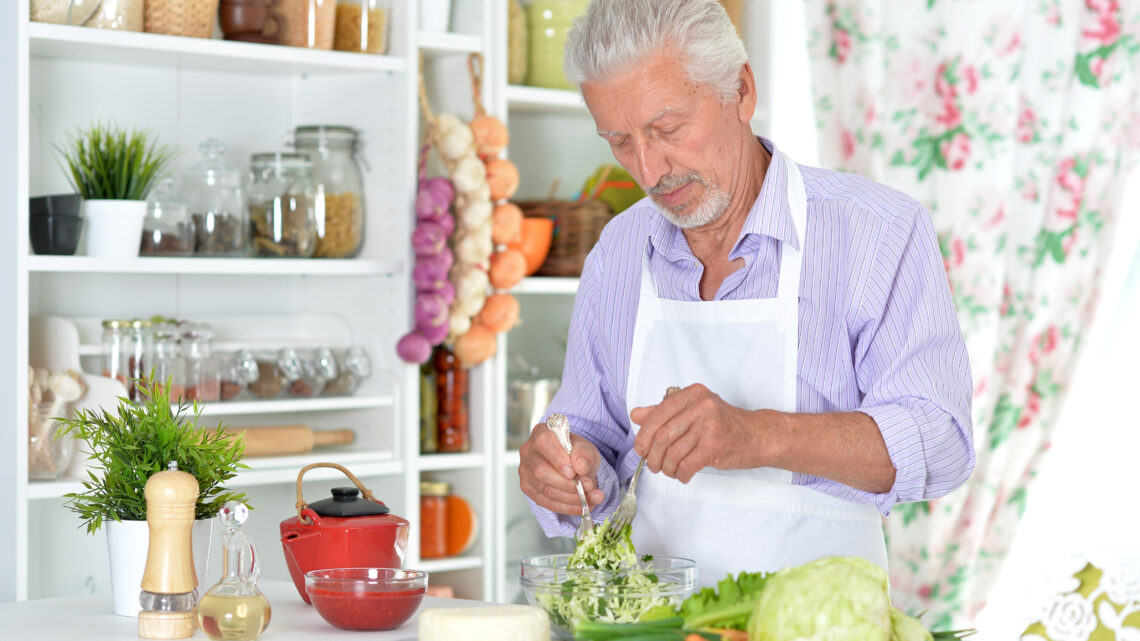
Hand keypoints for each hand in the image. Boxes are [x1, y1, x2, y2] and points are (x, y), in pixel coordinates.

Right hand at [518, 421, 604, 515]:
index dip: (558, 458)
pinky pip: (546, 502)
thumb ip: (584, 454)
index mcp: (541, 433)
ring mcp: (525, 471)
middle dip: (567, 484)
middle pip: (541, 471)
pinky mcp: (528, 488)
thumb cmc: (576, 453)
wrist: (572, 465)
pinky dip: (567, 507)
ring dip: (571, 498)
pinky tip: (581, 506)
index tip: (574, 471)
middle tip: (588, 486)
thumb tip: (580, 467)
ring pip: (545, 489)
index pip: (544, 443)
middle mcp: (528, 451)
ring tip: (592, 498)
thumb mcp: (586, 449)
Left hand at [629, 384, 760, 482]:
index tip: (641, 448)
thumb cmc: (725, 424)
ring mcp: (709, 425)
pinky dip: (681, 474)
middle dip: (653, 456)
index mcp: (693, 393)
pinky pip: (686, 465)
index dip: (643, 435)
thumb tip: (636, 414)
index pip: (657, 415)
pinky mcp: (715, 446)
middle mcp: (701, 405)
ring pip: (672, 453)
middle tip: (653, 465)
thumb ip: (664, 411)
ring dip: (667, 468)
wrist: (757, 436)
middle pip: (662, 436)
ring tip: (670, 470)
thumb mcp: (694, 410)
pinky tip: (684, 474)